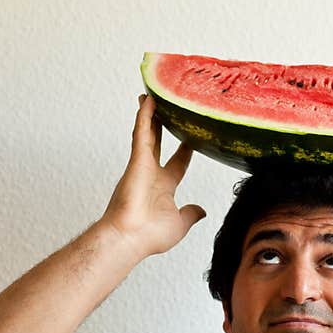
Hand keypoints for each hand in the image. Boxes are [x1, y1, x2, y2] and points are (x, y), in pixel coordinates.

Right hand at [100, 94, 205, 259]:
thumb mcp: (180, 223)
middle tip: (169, 108)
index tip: (192, 138)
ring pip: (147, 133)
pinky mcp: (137, 160)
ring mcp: (143, 165)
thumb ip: (190, 214)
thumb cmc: (150, 236)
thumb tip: (201, 211)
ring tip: (154, 95)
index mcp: (163, 186)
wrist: (131, 238)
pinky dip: (144, 116)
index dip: (185, 150)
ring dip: (150, 114)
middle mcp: (152, 173)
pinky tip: (148, 100)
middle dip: (163, 125)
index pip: (178, 163)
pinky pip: (141, 133)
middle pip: (158, 142)